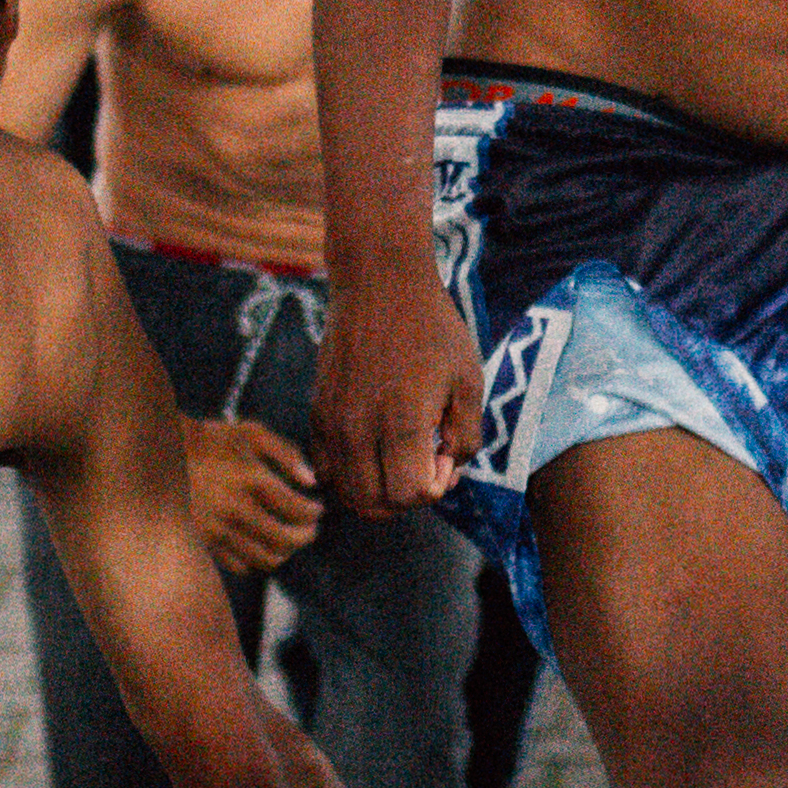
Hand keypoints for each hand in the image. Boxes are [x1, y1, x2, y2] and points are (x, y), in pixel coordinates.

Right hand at [182, 416, 323, 572]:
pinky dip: (256, 559)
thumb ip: (287, 453)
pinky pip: (241, 565)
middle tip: (310, 529)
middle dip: (306, 536)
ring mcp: (218, 530)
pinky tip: (260, 544)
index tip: (316, 509)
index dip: (314, 513)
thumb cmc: (214, 440)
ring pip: (266, 558)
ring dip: (285, 552)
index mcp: (251, 480)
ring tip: (288, 540)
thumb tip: (312, 482)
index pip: (298, 510)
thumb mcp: (252, 433)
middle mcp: (236, 509)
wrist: (164, 454)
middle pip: (286, 540)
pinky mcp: (204, 543)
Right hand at [317, 265, 484, 520]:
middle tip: (424, 461)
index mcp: (402, 422)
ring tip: (399, 458)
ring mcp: (333, 422)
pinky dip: (348, 474)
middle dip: (406, 497)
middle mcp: (360, 429)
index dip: (435, 486)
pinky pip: (325, 468)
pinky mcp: (317, 411)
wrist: (379, 282)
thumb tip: (446, 468)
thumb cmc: (433, 328)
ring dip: (376, 490)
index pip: (409, 495)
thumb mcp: (469, 379)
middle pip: (374, 504)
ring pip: (346, 492)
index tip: (444, 453)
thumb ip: (466, 434)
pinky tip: (373, 448)